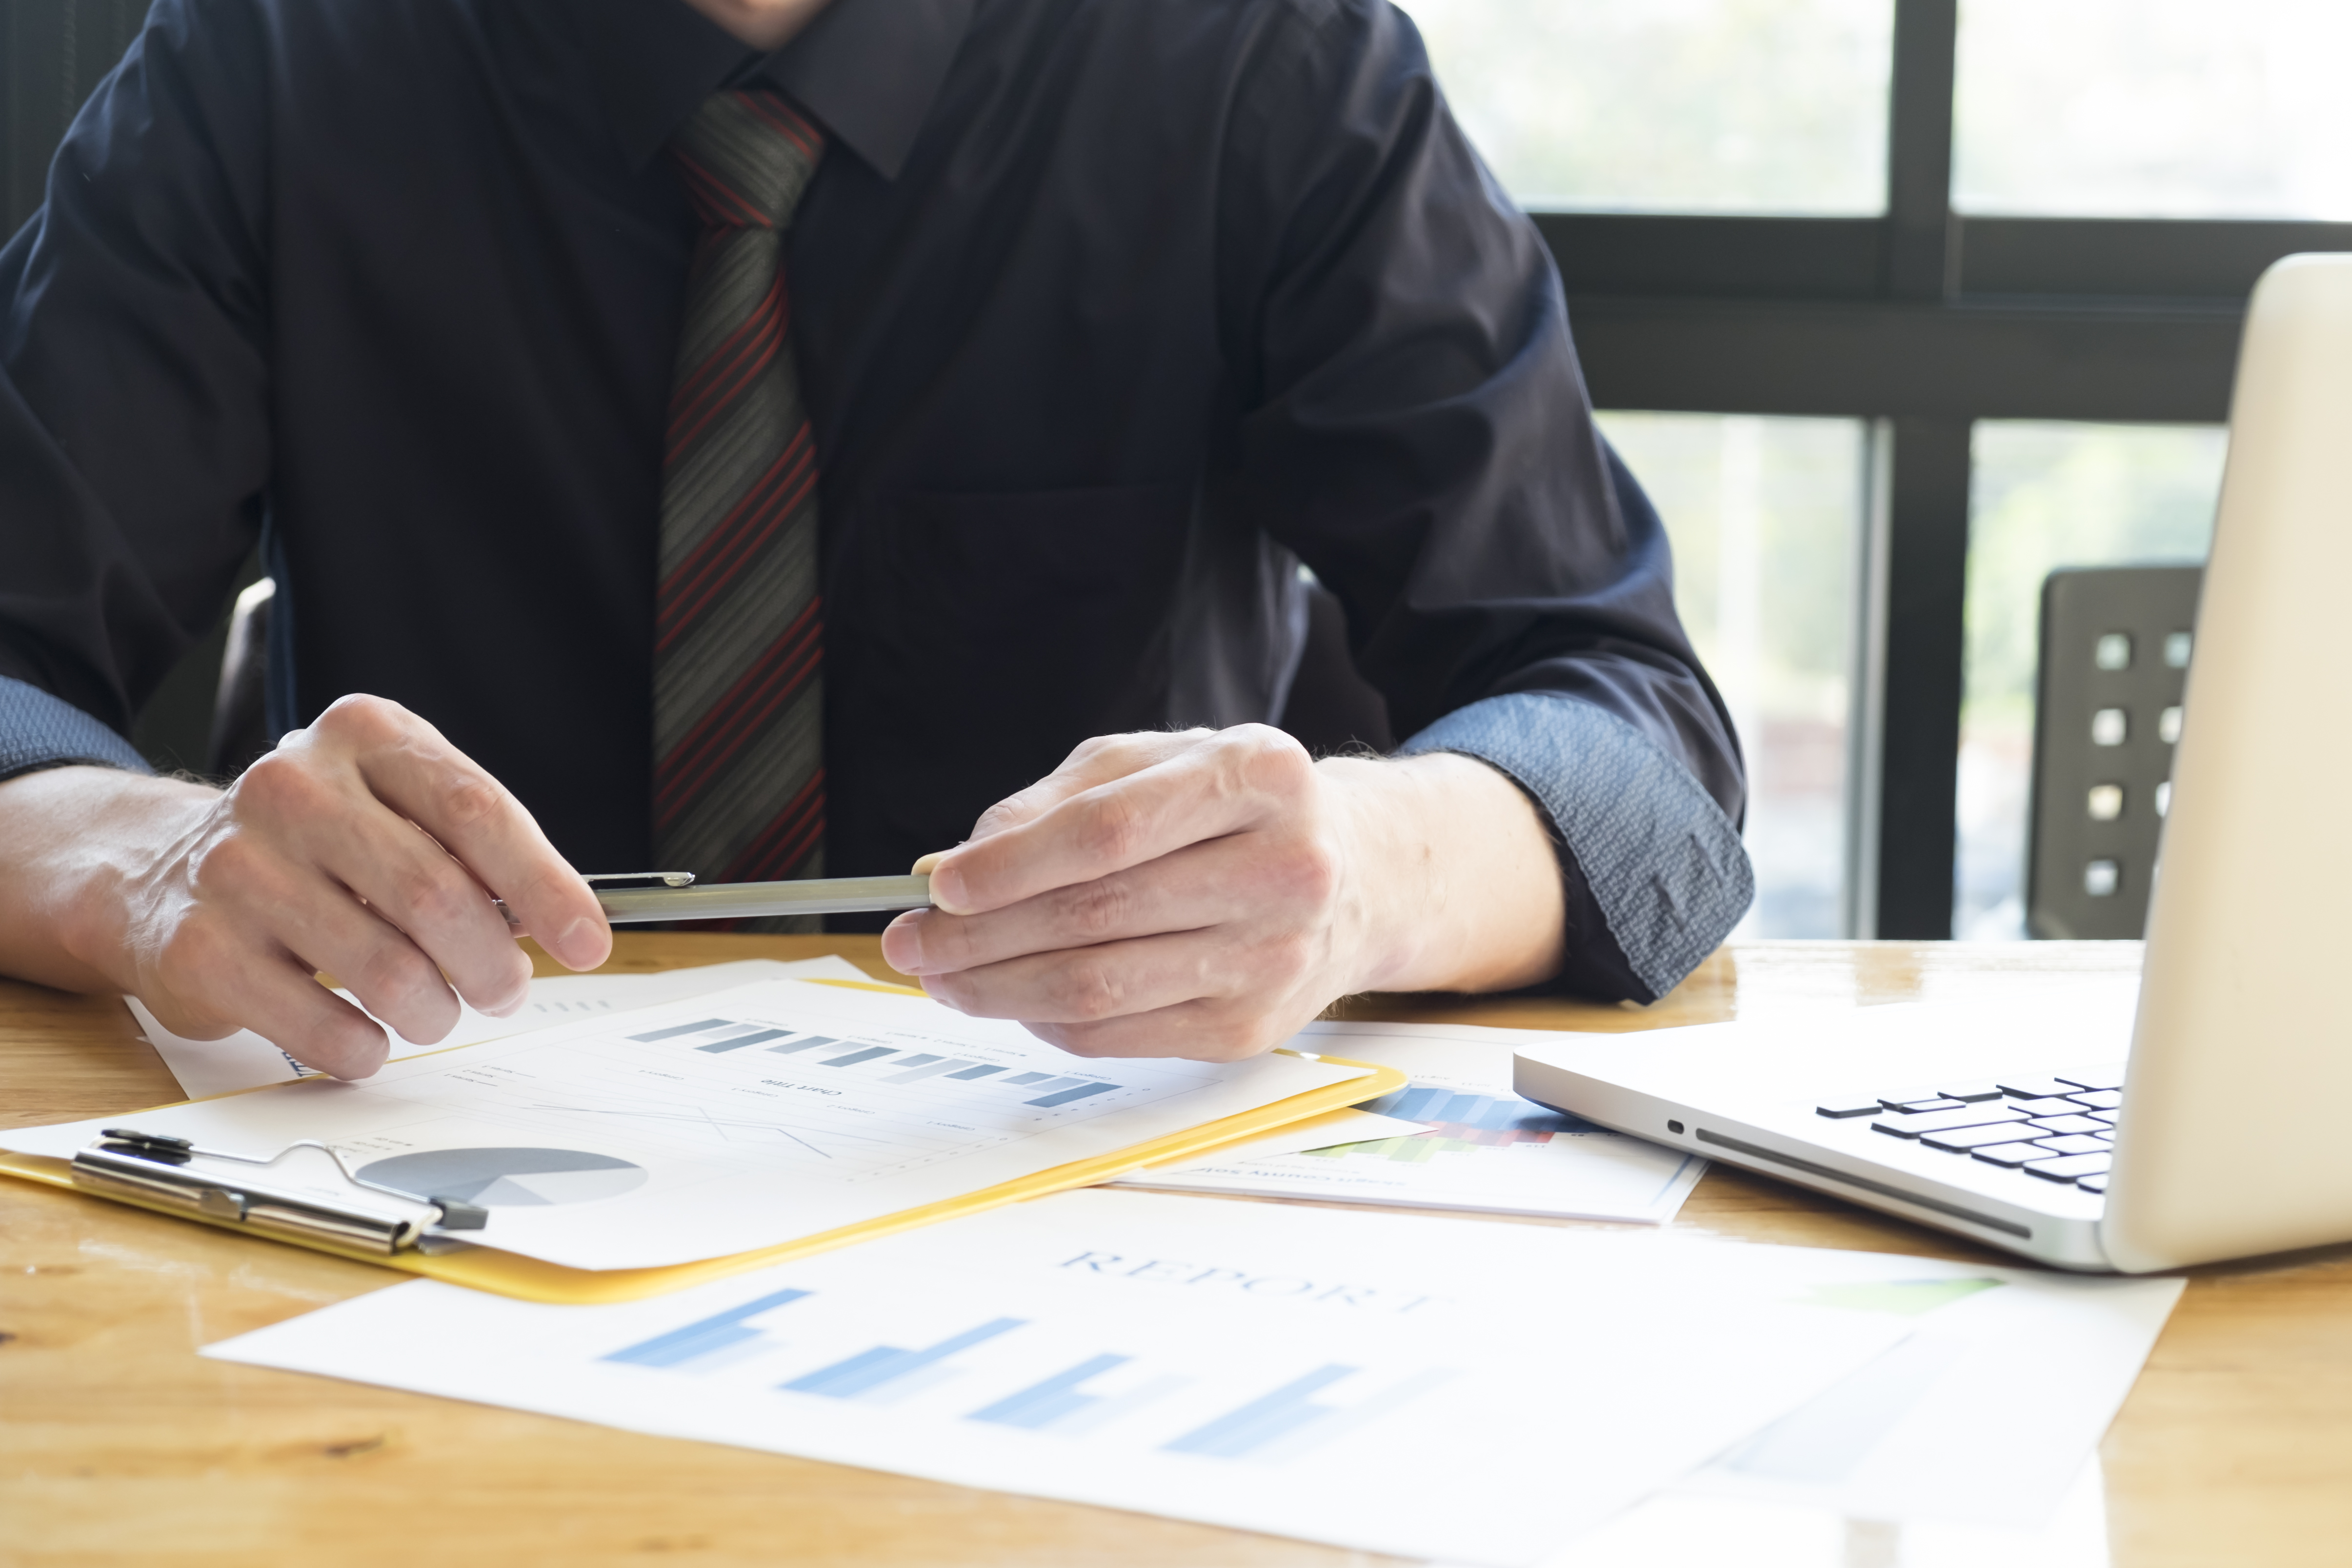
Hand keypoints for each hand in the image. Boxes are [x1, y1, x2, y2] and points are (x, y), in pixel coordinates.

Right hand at [25, 695, 608, 1077]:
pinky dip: (365, 1047)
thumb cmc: (316, 846)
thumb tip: (563, 921)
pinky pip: (321, 1024)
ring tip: (434, 1010)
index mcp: (363, 737)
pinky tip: (369, 1038)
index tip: (588, 942)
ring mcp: (238, 865)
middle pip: (438, 894)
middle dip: (491, 963)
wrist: (164, 872)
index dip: (545, 885)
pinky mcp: (201, 947)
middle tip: (503, 989)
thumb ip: (480, 850)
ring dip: (433, 1011)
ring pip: (387, 968)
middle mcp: (293, 787)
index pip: (476, 810)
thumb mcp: (399, 811)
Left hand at [878, 725, 1564, 1060]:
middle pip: (1094, 917)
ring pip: (1098, 989)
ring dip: (995, 989)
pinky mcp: (1254, 1027)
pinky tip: (1008, 997)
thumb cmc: (1232, 808)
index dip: (1010, 866)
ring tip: (939, 976)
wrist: (1358, 876)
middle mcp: (1284, 866)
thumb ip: (1056, 802)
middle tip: (907, 943)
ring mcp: (1275, 957)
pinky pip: (1118, 1035)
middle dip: (979, 936)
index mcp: (1259, 774)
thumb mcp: (1154, 763)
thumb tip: (958, 864)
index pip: (1109, 833)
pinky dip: (1045, 1021)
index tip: (938, 886)